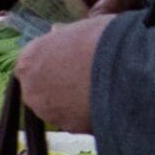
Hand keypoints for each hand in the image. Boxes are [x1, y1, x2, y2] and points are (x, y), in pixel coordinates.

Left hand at [13, 11, 104, 130]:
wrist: (125, 69)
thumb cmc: (102, 40)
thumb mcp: (80, 27)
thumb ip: (63, 36)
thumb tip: (56, 32)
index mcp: (29, 60)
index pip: (33, 60)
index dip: (53, 57)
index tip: (71, 54)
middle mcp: (31, 89)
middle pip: (41, 86)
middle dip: (59, 80)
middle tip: (86, 71)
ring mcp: (48, 112)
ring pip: (58, 105)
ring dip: (72, 98)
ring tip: (101, 86)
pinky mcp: (68, 127)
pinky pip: (76, 118)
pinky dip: (87, 112)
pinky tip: (107, 100)